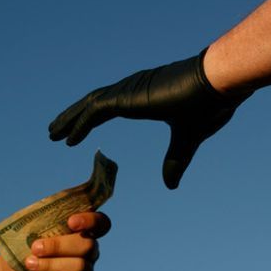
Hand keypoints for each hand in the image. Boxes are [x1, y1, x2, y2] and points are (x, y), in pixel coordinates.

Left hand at [0, 212, 110, 270]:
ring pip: (80, 267)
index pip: (101, 223)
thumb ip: (44, 219)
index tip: (71, 222)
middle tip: (35, 248)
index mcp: (80, 233)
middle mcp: (88, 253)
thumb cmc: (20, 250)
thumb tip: (53, 211)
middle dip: (59, 246)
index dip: (92, 221)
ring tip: (30, 264)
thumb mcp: (29, 230)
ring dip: (51, 265)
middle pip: (89, 245)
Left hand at [49, 50, 247, 188]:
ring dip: (70, 120)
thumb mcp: (188, 140)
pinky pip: (94, 111)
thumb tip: (170, 186)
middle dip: (73, 118)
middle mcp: (131, 90)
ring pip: (88, 105)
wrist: (216, 84)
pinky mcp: (125, 97)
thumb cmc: (207, 105)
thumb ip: (176, 161)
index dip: (90, 120)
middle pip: (93, 104)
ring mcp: (127, 91)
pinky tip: (67, 138)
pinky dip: (79, 124)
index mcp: (143, 97)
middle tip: (56, 132)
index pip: (108, 107)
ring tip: (54, 133)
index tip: (75, 134)